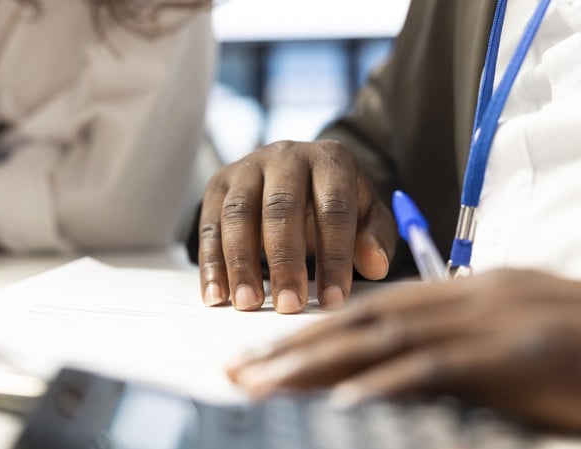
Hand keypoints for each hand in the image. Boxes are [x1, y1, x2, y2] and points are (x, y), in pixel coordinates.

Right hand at [198, 140, 396, 312]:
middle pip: (281, 209)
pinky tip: (216, 295)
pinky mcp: (218, 184)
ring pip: (238, 215)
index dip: (335, 257)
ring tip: (248, 304)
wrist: (295, 172)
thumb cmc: (332, 202)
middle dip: (285, 262)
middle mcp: (285, 156)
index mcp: (329, 159)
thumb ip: (376, 237)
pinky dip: (211, 263)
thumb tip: (375, 266)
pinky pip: (209, 225)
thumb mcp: (364, 213)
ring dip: (241, 263)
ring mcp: (246, 167)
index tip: (334, 301)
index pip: (334, 208)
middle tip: (288, 306)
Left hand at [227, 269, 580, 431]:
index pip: (369, 311)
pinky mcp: (507, 356)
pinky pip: (434, 368)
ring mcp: (484, 324)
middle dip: (292, 348)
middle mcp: (463, 299)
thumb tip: (393, 361)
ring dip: (316, 365)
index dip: (310, 332)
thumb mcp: (510, 330)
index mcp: (461, 293)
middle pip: (360, 322)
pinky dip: (385, 384)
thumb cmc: (578, 345)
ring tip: (263, 386)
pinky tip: (343, 401)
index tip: (261, 355)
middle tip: (237, 371)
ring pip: (381, 341)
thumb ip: (453, 338)